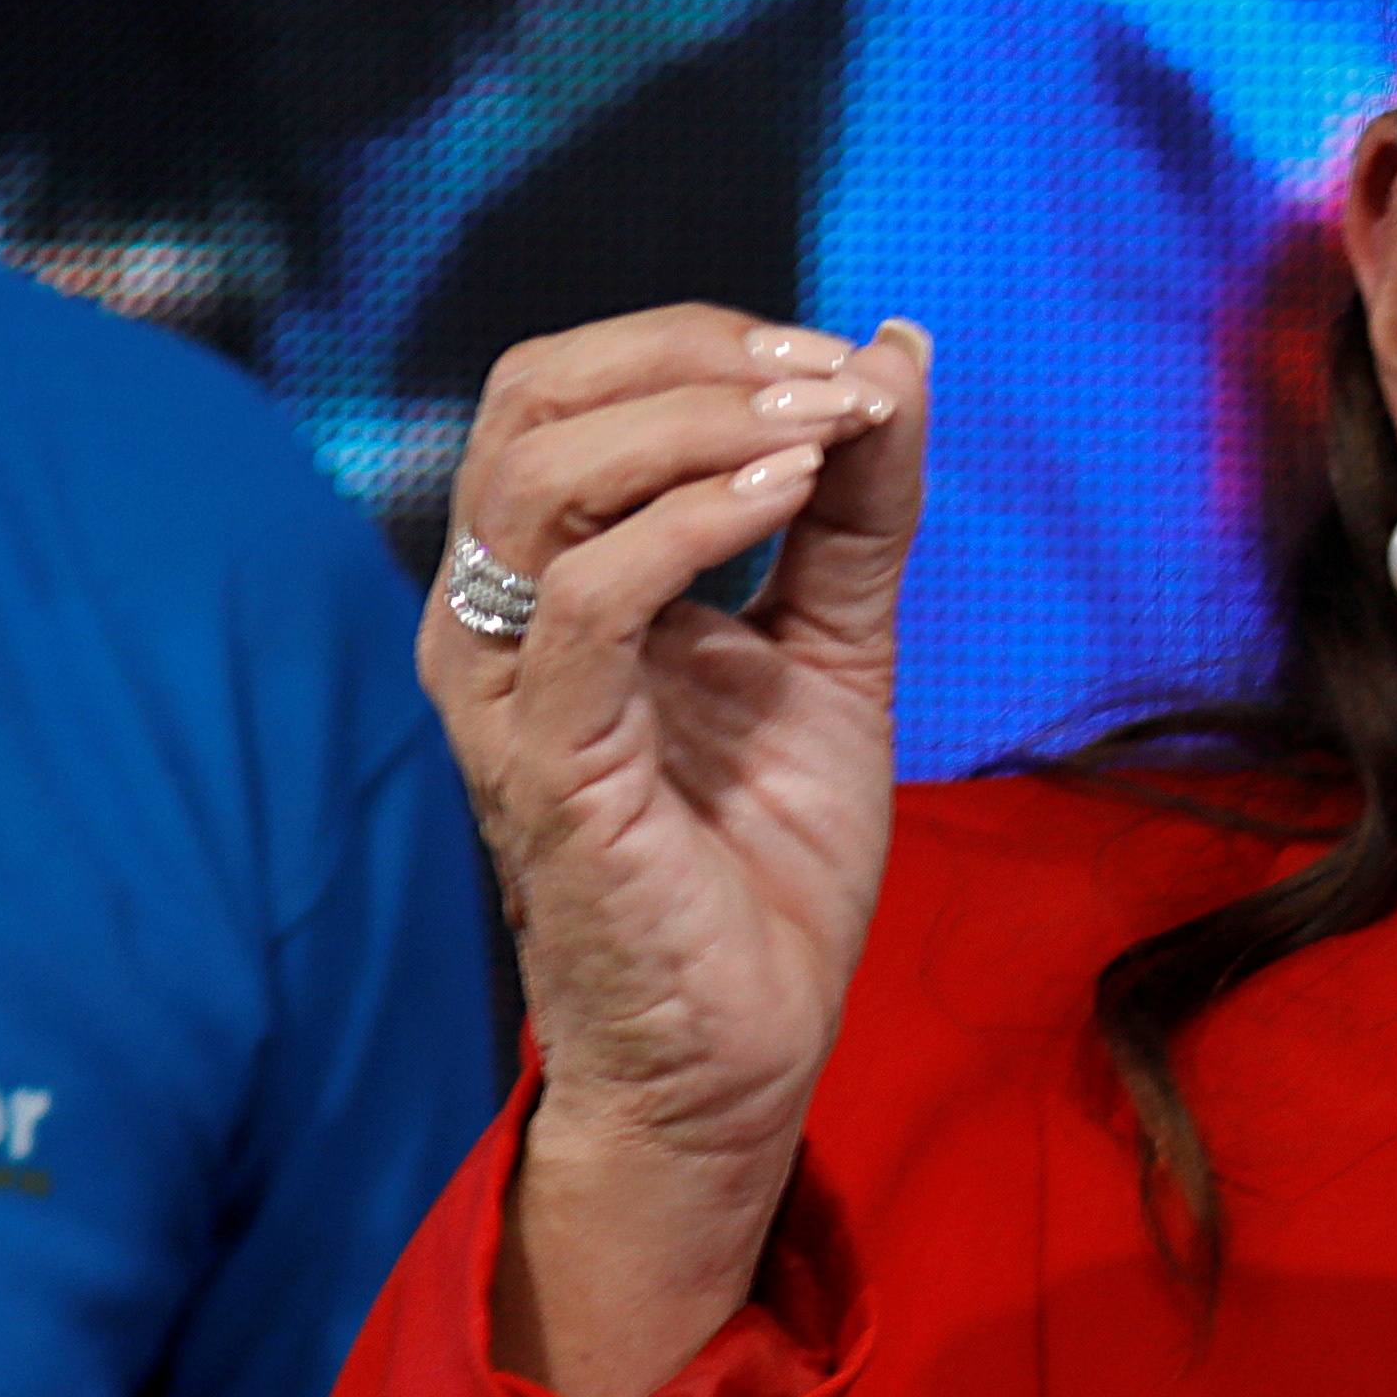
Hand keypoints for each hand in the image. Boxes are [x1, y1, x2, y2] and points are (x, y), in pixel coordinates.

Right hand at [424, 309, 929, 1396]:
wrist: (744, 1051)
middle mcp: (502, 613)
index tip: (853, 367)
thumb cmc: (765, 863)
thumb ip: (857, 507)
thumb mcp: (835, 649)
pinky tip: (786, 498)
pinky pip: (583, 597)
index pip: (577, 384)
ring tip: (822, 431)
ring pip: (542, 473)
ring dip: (699, 421)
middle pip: (536, 395)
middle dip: (696, 355)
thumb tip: (894, 349)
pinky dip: (688, 521)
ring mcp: (508, 685)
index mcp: (556, 575)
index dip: (710, 344)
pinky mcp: (542, 759)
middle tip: (832, 381)